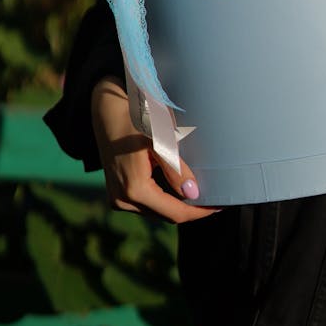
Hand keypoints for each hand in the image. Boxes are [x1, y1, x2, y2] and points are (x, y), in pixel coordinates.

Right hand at [91, 78, 218, 222]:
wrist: (106, 111)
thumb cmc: (135, 118)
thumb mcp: (158, 139)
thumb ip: (175, 168)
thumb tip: (193, 193)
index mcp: (134, 189)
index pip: (174, 213)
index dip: (199, 212)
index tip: (220, 205)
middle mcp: (123, 200)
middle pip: (166, 215)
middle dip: (191, 209)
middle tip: (214, 199)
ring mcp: (118, 199)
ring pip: (157, 211)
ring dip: (177, 205)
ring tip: (200, 193)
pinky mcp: (117, 194)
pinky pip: (147, 203)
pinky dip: (164, 198)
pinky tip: (178, 187)